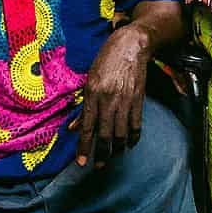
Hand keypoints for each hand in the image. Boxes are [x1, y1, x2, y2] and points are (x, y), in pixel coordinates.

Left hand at [71, 23, 150, 167]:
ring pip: (121, 133)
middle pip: (104, 135)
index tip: (82, 163)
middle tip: (98, 166)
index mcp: (93, 93)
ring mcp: (124, 100)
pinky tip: (129, 144)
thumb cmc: (106, 60)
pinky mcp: (138, 100)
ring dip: (117, 149)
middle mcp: (108, 99)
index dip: (84, 147)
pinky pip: (136, 125)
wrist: (131, 45)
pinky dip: (133, 138)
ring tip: (113, 157)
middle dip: (101, 154)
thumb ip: (83, 106)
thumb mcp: (89, 80)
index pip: (87, 127)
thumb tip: (73, 128)